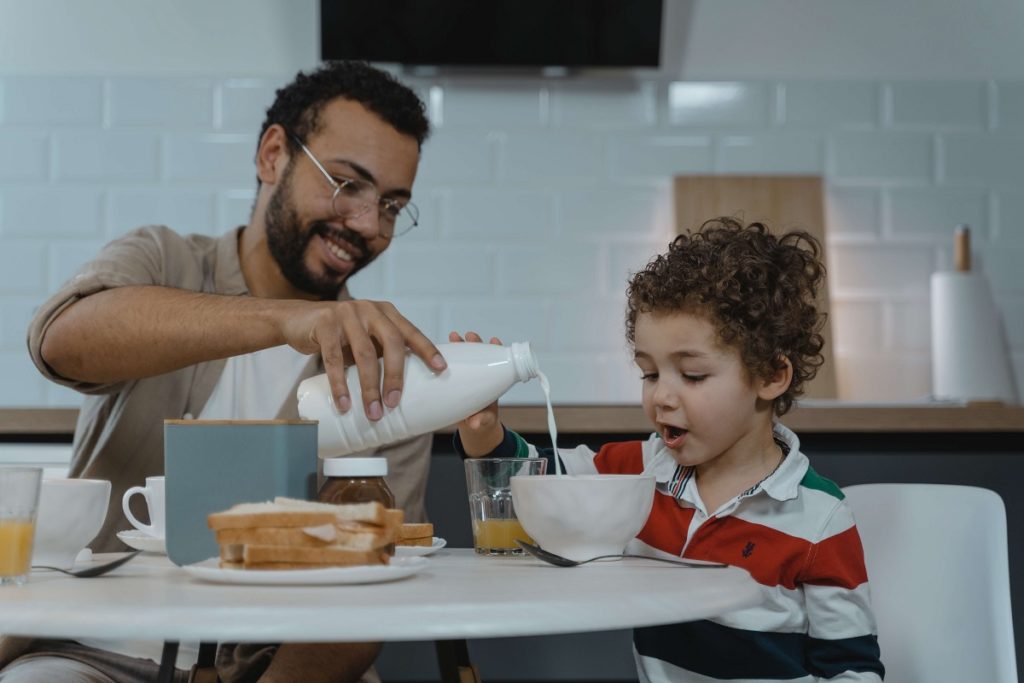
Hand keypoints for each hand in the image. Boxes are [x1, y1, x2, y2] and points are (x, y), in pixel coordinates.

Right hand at [282, 300, 445, 418]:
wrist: (296, 320)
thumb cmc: (339, 335)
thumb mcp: (364, 338)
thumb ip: (381, 351)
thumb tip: (407, 391)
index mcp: (386, 313)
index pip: (411, 332)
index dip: (427, 349)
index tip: (441, 369)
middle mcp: (370, 310)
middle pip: (391, 343)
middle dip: (395, 376)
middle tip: (394, 403)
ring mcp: (346, 314)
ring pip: (364, 354)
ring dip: (369, 387)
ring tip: (373, 413)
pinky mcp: (324, 324)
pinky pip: (333, 358)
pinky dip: (339, 384)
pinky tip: (344, 404)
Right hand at [449, 330, 503, 454]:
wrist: (473, 426)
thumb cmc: (483, 419)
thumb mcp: (484, 420)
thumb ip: (481, 420)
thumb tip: (475, 423)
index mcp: (491, 381)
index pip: (495, 361)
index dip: (496, 349)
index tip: (495, 341)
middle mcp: (479, 375)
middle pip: (478, 354)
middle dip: (475, 343)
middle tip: (470, 337)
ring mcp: (465, 375)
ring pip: (462, 357)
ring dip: (458, 346)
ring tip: (453, 337)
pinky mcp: (452, 379)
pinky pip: (447, 366)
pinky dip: (442, 357)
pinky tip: (434, 350)